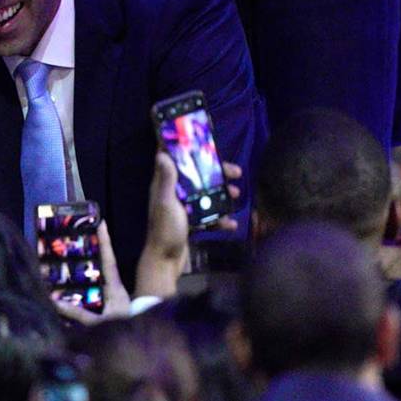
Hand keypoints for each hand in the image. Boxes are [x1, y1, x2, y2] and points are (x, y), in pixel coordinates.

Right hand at [53, 220, 131, 325]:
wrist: (141, 349)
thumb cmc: (122, 331)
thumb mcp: (98, 324)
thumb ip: (77, 314)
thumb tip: (55, 302)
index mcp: (115, 288)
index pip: (109, 260)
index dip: (105, 242)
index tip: (101, 223)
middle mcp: (116, 290)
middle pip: (104, 266)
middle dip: (95, 252)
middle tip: (82, 237)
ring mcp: (116, 299)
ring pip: (100, 279)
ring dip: (89, 271)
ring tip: (72, 261)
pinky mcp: (113, 309)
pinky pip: (98, 293)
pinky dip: (87, 289)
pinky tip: (75, 290)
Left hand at [136, 152, 241, 296]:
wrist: (166, 261)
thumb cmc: (165, 230)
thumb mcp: (167, 202)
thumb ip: (166, 180)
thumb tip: (162, 153)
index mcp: (164, 185)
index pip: (171, 159)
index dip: (182, 148)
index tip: (199, 139)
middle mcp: (173, 194)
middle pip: (196, 176)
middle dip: (216, 173)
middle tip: (236, 171)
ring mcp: (182, 208)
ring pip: (205, 195)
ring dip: (222, 194)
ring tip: (238, 194)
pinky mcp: (190, 222)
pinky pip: (208, 216)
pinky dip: (220, 218)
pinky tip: (232, 224)